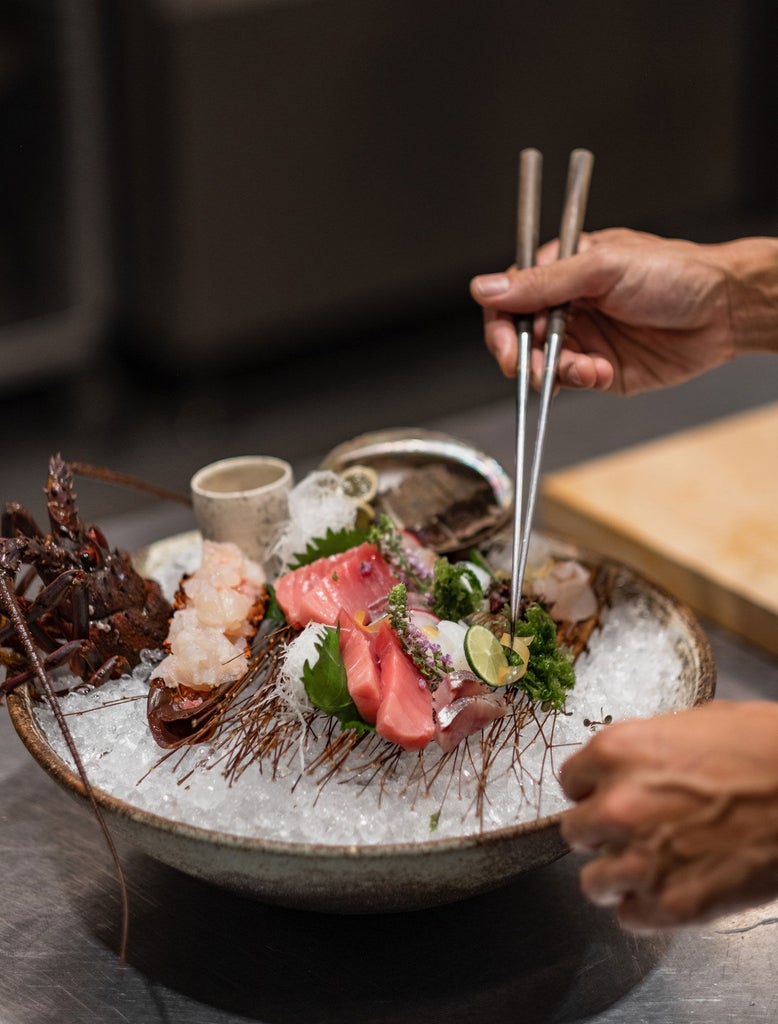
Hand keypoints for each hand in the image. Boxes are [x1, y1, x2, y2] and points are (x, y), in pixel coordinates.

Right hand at [470, 229, 776, 395]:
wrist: (724, 311)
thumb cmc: (675, 273)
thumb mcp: (602, 269)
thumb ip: (542, 282)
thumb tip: (485, 288)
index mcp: (562, 270)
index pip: (510, 297)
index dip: (502, 323)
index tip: (507, 343)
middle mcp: (567, 305)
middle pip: (518, 336)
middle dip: (521, 355)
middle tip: (528, 367)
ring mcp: (582, 338)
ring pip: (541, 364)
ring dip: (555, 371)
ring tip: (585, 367)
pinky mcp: (599, 369)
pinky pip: (571, 382)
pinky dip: (579, 382)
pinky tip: (601, 372)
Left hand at [559, 701, 777, 930]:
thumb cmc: (765, 748)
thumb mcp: (694, 724)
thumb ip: (649, 750)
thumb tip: (638, 765)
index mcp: (617, 752)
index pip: (571, 781)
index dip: (593, 790)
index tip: (607, 796)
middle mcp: (616, 805)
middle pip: (576, 832)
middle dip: (600, 833)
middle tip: (631, 832)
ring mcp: (641, 859)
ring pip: (594, 882)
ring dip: (616, 875)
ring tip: (647, 868)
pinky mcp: (672, 906)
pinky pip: (629, 917)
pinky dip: (646, 909)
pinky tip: (669, 891)